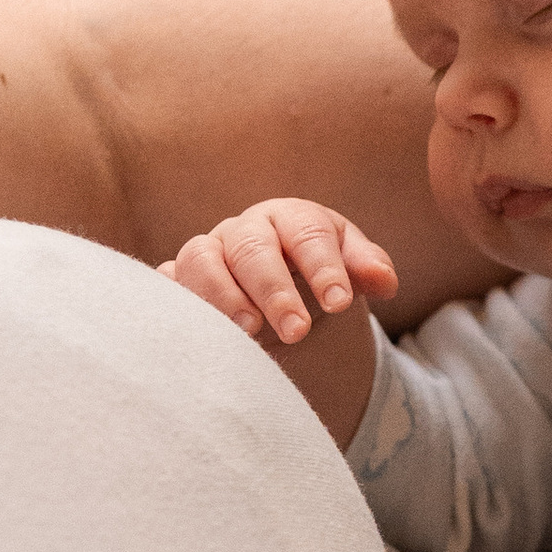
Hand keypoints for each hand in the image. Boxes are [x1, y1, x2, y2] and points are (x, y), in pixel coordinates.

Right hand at [162, 198, 397, 345]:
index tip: (339, 303)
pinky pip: (167, 284)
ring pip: (201, 260)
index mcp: (290, 218)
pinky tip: (192, 327)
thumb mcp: (346, 268)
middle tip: (297, 332)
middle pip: (253, 249)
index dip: (324, 266)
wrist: (276, 284)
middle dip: (275, 291)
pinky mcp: (179, 279)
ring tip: (248, 333)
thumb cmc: (315, 272)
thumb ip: (366, 269)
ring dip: (222, 297)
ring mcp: (207, 252)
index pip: (308, 233)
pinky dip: (174, 299)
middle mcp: (244, 230)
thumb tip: (384, 280)